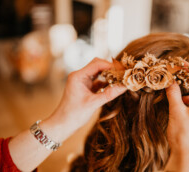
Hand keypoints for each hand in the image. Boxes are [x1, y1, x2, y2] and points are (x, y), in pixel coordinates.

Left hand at [8, 58, 126, 171]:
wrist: (63, 125)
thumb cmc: (74, 115)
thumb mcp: (93, 104)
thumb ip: (110, 94)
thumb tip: (125, 86)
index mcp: (78, 76)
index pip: (97, 64)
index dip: (111, 66)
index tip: (123, 71)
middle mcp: (80, 76)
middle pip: (98, 65)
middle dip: (111, 69)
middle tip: (124, 74)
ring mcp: (83, 81)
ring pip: (99, 73)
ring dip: (110, 76)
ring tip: (121, 80)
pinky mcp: (86, 87)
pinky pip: (98, 81)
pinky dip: (107, 83)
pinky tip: (114, 86)